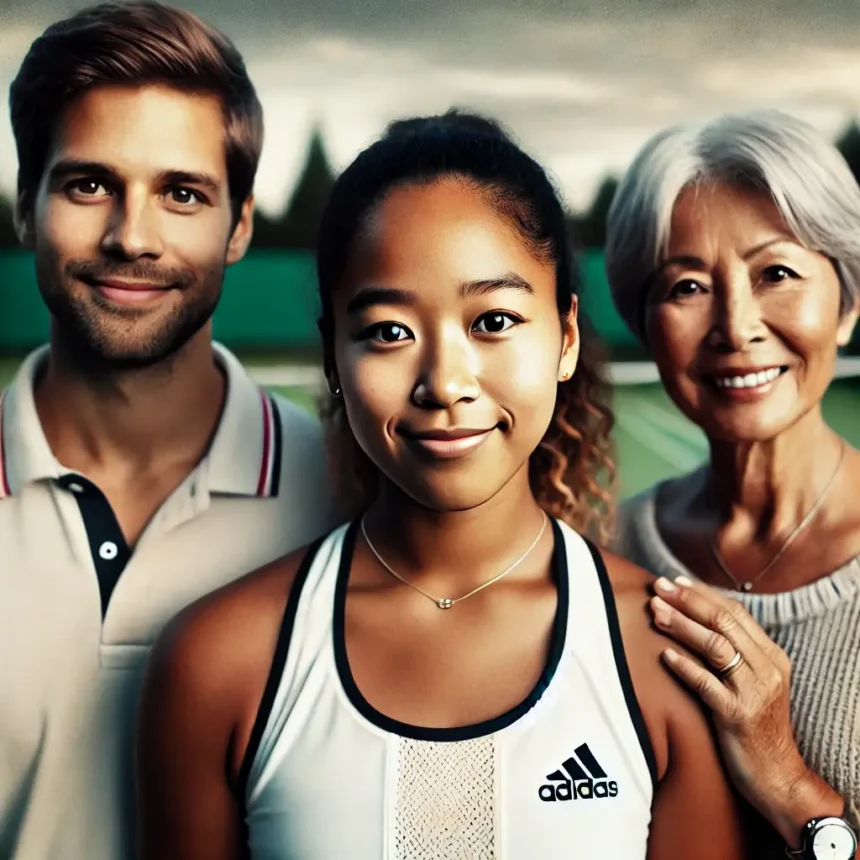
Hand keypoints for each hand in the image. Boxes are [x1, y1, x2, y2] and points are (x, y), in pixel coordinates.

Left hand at [648, 575, 837, 843]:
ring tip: (654, 612)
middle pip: (724, 621)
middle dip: (687, 601)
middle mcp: (767, 669)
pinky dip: (684, 666)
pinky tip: (664, 655)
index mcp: (772, 656)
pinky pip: (707, 684)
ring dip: (681, 625)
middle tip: (657, 587)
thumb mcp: (754, 684)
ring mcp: (755, 692)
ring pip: (715, 646)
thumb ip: (735, 653)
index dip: (702, 594)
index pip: (735, 611)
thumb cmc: (756, 727)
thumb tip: (697, 617)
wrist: (778, 778)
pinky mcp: (738, 716)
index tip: (673, 581)